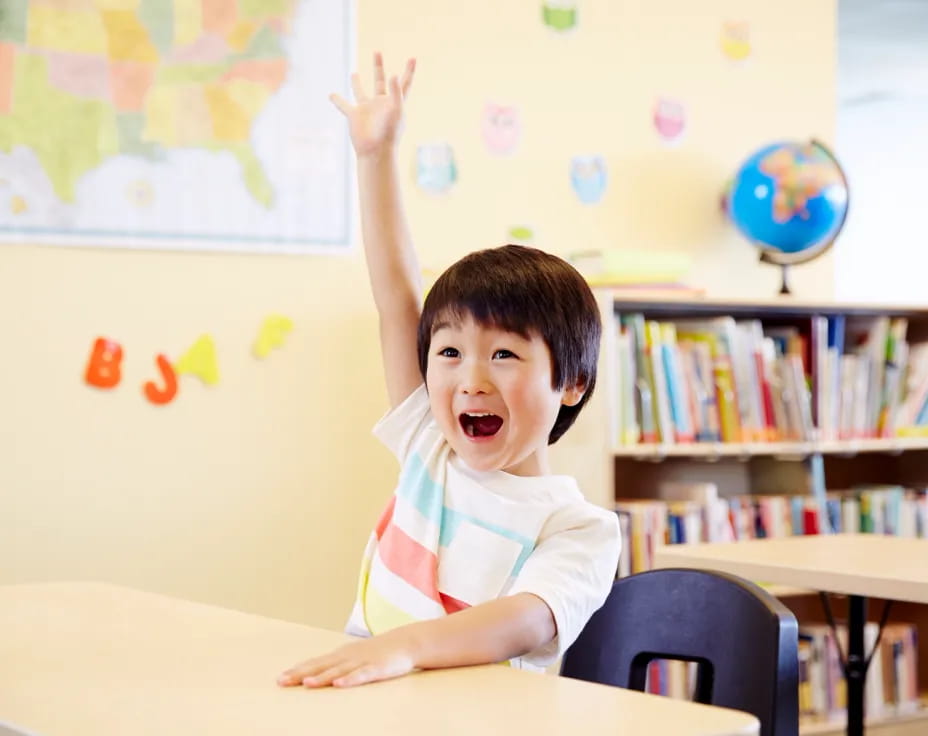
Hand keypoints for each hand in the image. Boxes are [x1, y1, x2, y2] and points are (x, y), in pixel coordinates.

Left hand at [277, 633, 416, 688]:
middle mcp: (347, 657)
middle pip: (321, 666)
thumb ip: (337, 665)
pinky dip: (350, 680)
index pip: (315, 663)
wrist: (406, 641)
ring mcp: (362, 662)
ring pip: (338, 671)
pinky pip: (361, 675)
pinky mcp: (377, 668)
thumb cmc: (377, 651)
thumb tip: (317, 674)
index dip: (297, 670)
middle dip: (301, 674)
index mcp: (341, 655)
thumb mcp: (354, 657)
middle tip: (282, 681)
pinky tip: (339, 684)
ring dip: (322, 677)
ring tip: (306, 684)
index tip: (280, 678)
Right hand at [330, 52, 415, 157]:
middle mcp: (380, 104)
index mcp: (394, 102)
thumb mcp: (396, 111)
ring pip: (360, 92)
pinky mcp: (354, 116)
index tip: (413, 58)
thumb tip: (392, 74)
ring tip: (354, 74)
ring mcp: (367, 110)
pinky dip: (337, 100)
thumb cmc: (389, 134)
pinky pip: (343, 105)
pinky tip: (331, 94)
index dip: (409, 71)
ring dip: (356, 83)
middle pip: (379, 81)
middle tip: (376, 52)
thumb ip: (396, 92)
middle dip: (378, 66)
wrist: (376, 153)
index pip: (404, 83)